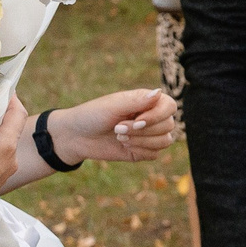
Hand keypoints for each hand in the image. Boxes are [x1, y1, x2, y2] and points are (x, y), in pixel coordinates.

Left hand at [42, 88, 178, 162]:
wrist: (76, 137)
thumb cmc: (92, 115)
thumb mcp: (113, 106)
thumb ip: (138, 101)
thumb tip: (160, 91)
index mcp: (147, 101)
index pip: (170, 107)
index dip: (157, 116)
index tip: (137, 122)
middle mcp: (151, 117)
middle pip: (168, 126)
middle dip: (143, 131)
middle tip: (118, 129)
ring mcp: (148, 135)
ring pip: (165, 141)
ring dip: (142, 141)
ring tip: (120, 137)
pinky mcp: (143, 150)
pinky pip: (155, 154)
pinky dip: (140, 151)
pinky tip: (124, 145)